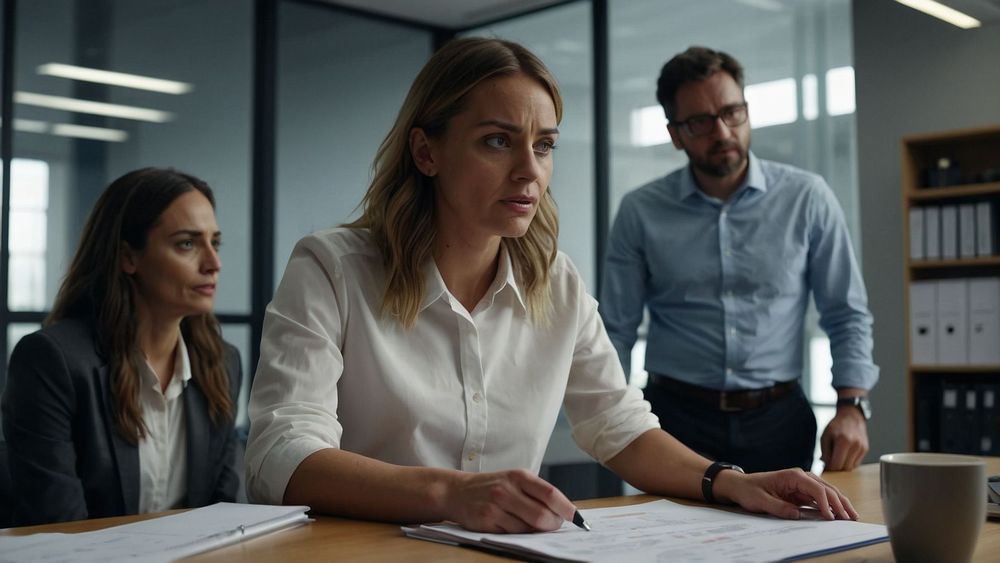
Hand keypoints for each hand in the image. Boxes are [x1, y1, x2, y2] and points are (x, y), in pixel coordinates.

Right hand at [443, 469, 575, 532]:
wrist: (457, 491)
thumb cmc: (492, 486)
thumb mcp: (514, 479)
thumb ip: (537, 492)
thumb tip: (564, 511)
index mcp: (519, 476)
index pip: (549, 493)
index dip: (566, 507)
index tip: (576, 517)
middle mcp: (507, 489)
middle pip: (541, 515)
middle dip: (553, 524)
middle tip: (555, 525)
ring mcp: (495, 506)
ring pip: (528, 528)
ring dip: (537, 531)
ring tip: (534, 525)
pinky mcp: (486, 522)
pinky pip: (513, 534)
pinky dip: (520, 534)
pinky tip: (515, 526)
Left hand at [714, 468, 858, 520]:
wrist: (741, 485)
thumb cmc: (749, 490)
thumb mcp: (760, 500)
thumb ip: (778, 507)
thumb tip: (797, 515)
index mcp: (793, 476)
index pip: (816, 488)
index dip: (826, 503)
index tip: (831, 517)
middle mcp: (801, 477)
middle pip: (827, 489)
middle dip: (840, 503)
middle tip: (850, 518)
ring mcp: (803, 484)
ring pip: (827, 493)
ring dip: (840, 504)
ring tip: (852, 516)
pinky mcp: (801, 492)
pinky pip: (820, 499)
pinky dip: (831, 506)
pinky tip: (839, 514)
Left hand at [820, 408, 868, 470]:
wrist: (851, 417)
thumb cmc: (836, 426)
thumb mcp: (825, 437)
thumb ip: (825, 453)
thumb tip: (826, 466)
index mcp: (843, 441)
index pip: (836, 464)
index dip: (829, 468)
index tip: (825, 465)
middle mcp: (855, 445)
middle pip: (844, 468)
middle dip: (836, 467)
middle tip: (830, 461)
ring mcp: (862, 448)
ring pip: (851, 467)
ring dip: (843, 465)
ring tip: (838, 455)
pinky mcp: (865, 449)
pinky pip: (857, 463)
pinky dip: (849, 462)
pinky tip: (845, 454)